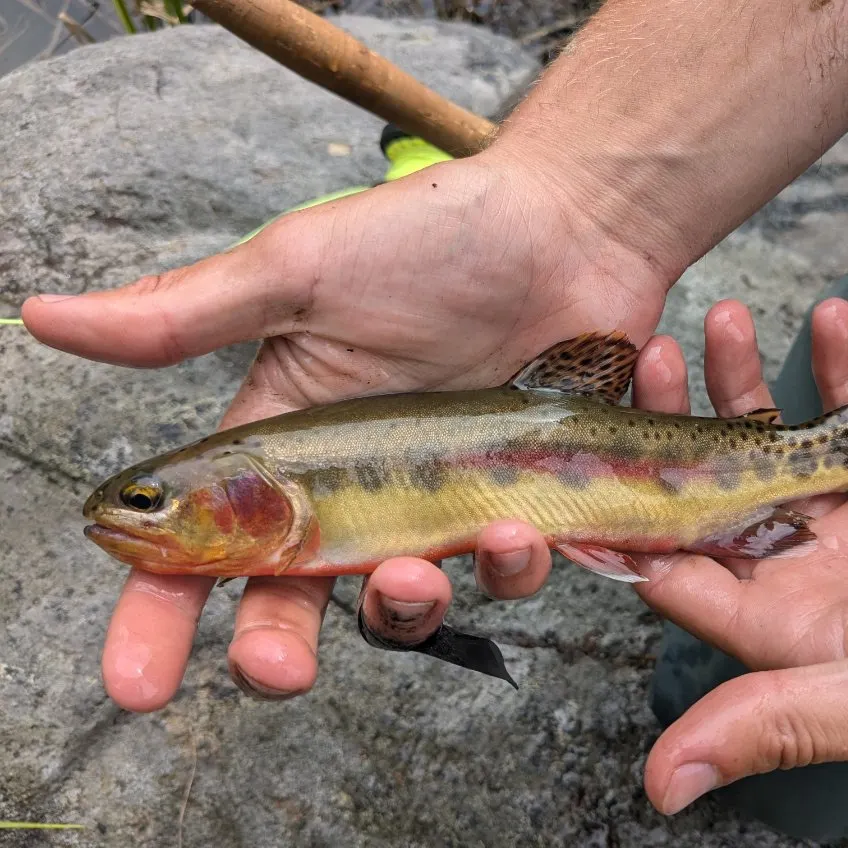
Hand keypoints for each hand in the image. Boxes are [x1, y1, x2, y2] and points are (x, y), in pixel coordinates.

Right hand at [23, 150, 668, 709]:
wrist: (562, 229)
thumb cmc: (428, 240)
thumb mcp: (299, 273)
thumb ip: (186, 315)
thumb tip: (45, 315)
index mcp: (286, 443)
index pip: (205, 543)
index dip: (160, 614)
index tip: (135, 680)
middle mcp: (354, 488)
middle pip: (295, 599)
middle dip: (275, 648)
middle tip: (275, 668)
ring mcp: (435, 504)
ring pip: (404, 600)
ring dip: (408, 604)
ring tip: (427, 562)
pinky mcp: (513, 504)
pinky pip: (506, 571)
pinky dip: (513, 565)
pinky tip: (524, 523)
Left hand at [631, 297, 847, 815]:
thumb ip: (767, 725)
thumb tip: (660, 790)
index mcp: (766, 614)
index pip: (670, 563)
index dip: (621, 516)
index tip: (579, 458)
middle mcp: (789, 559)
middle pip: (708, 480)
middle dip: (677, 416)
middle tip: (649, 357)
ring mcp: (836, 511)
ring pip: (773, 432)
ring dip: (746, 375)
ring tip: (720, 318)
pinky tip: (835, 317)